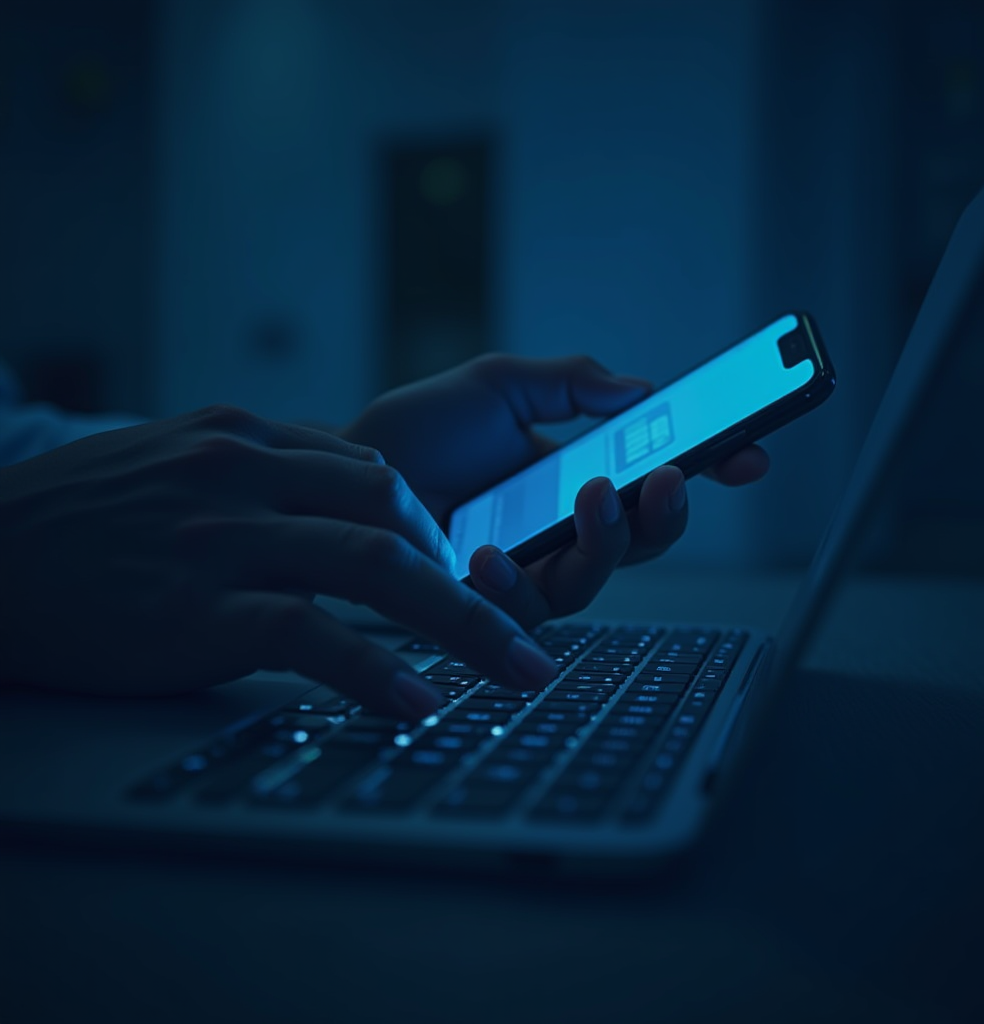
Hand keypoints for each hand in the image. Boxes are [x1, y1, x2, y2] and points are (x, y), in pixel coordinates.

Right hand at [0, 406, 557, 715]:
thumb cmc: (76, 519)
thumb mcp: (170, 461)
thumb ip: (256, 472)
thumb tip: (336, 499)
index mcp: (245, 437)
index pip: (373, 473)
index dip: (433, 530)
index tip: (463, 580)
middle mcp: (245, 472)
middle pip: (397, 517)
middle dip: (475, 582)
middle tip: (526, 637)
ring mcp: (223, 536)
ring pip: (376, 569)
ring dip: (463, 626)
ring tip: (519, 673)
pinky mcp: (196, 608)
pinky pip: (310, 635)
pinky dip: (374, 670)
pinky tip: (417, 703)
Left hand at [343, 354, 768, 626]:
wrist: (341, 473)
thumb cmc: (418, 433)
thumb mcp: (498, 386)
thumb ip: (569, 384)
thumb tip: (642, 390)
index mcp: (575, 478)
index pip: (655, 483)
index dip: (710, 471)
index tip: (750, 453)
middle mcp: (559, 532)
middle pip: (642, 542)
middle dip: (668, 514)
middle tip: (671, 477)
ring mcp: (525, 572)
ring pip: (593, 581)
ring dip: (605, 544)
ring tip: (593, 496)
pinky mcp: (483, 607)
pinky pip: (520, 610)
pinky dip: (516, 583)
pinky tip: (493, 554)